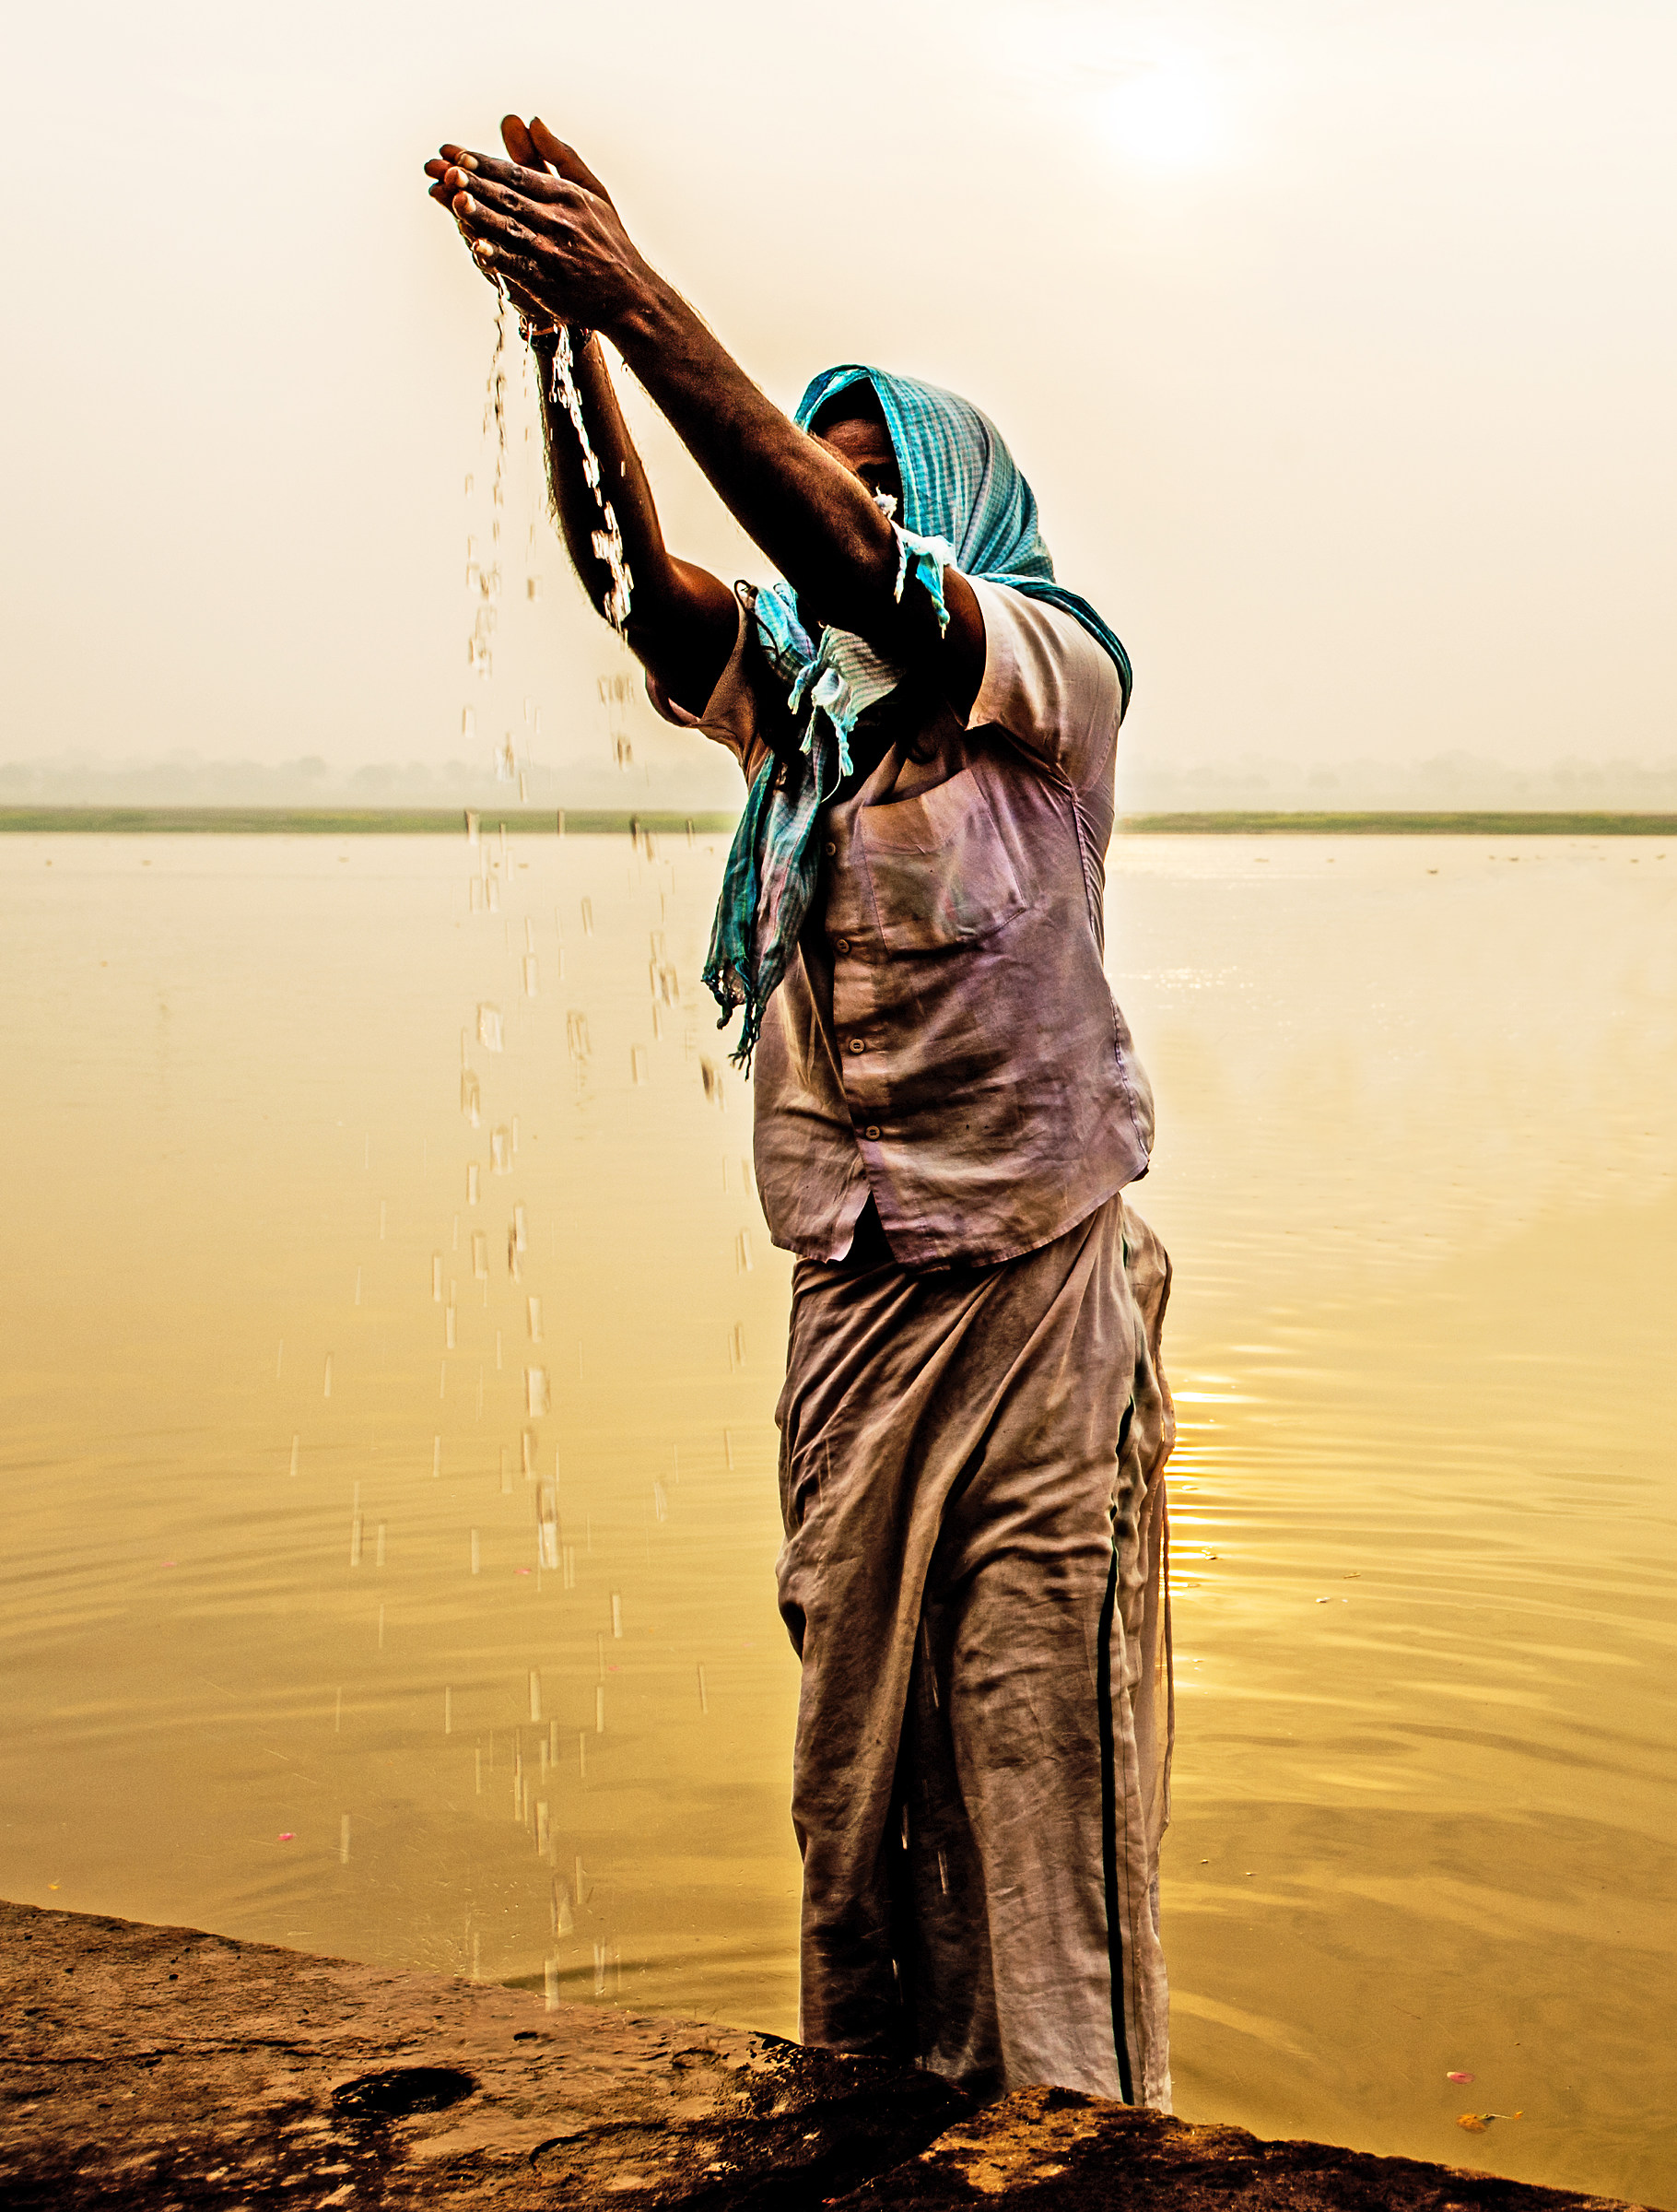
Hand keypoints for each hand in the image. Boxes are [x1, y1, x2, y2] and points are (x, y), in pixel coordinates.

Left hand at [422, 115, 650, 338]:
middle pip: (510, 198)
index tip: (454, 153)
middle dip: (475, 183)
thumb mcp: (592, 191)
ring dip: (483, 215)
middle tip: (443, 169)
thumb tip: (532, 120)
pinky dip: (500, 258)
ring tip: (455, 200)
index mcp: (567, 195)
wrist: (629, 296)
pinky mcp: (551, 285)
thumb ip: (559, 156)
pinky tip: (477, 248)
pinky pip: (520, 268)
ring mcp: (555, 253)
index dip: (484, 164)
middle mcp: (560, 221)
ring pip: (512, 230)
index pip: (517, 174)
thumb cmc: (607, 240)